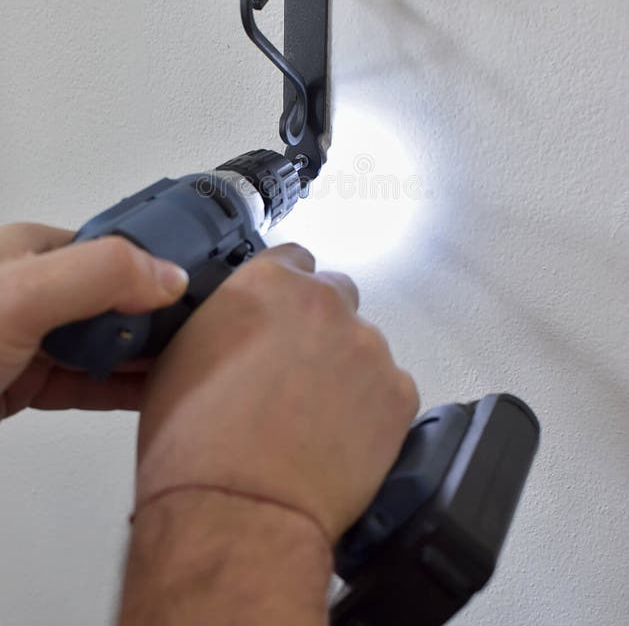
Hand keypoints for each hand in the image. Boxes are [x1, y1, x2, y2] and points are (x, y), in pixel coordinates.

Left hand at [0, 223, 188, 418]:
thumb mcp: (23, 292)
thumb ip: (99, 275)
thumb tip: (170, 278)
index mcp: (36, 252)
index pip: (114, 253)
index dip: (157, 269)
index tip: (199, 291)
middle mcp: (36, 291)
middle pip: (114, 301)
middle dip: (155, 319)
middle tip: (202, 338)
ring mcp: (30, 339)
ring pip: (102, 346)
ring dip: (142, 358)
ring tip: (189, 366)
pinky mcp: (24, 383)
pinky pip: (85, 384)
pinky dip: (119, 391)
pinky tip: (150, 395)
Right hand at [135, 243, 419, 542]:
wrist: (237, 509)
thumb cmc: (195, 444)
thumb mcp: (181, 358)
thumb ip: (221, 322)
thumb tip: (234, 327)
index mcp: (267, 284)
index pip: (293, 259)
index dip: (286, 289)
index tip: (283, 314)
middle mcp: (323, 302)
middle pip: (335, 298)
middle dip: (320, 327)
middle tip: (298, 372)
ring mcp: (368, 346)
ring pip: (364, 347)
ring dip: (346, 371)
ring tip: (316, 419)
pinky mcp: (399, 393)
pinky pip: (390, 391)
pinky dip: (372, 411)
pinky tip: (341, 439)